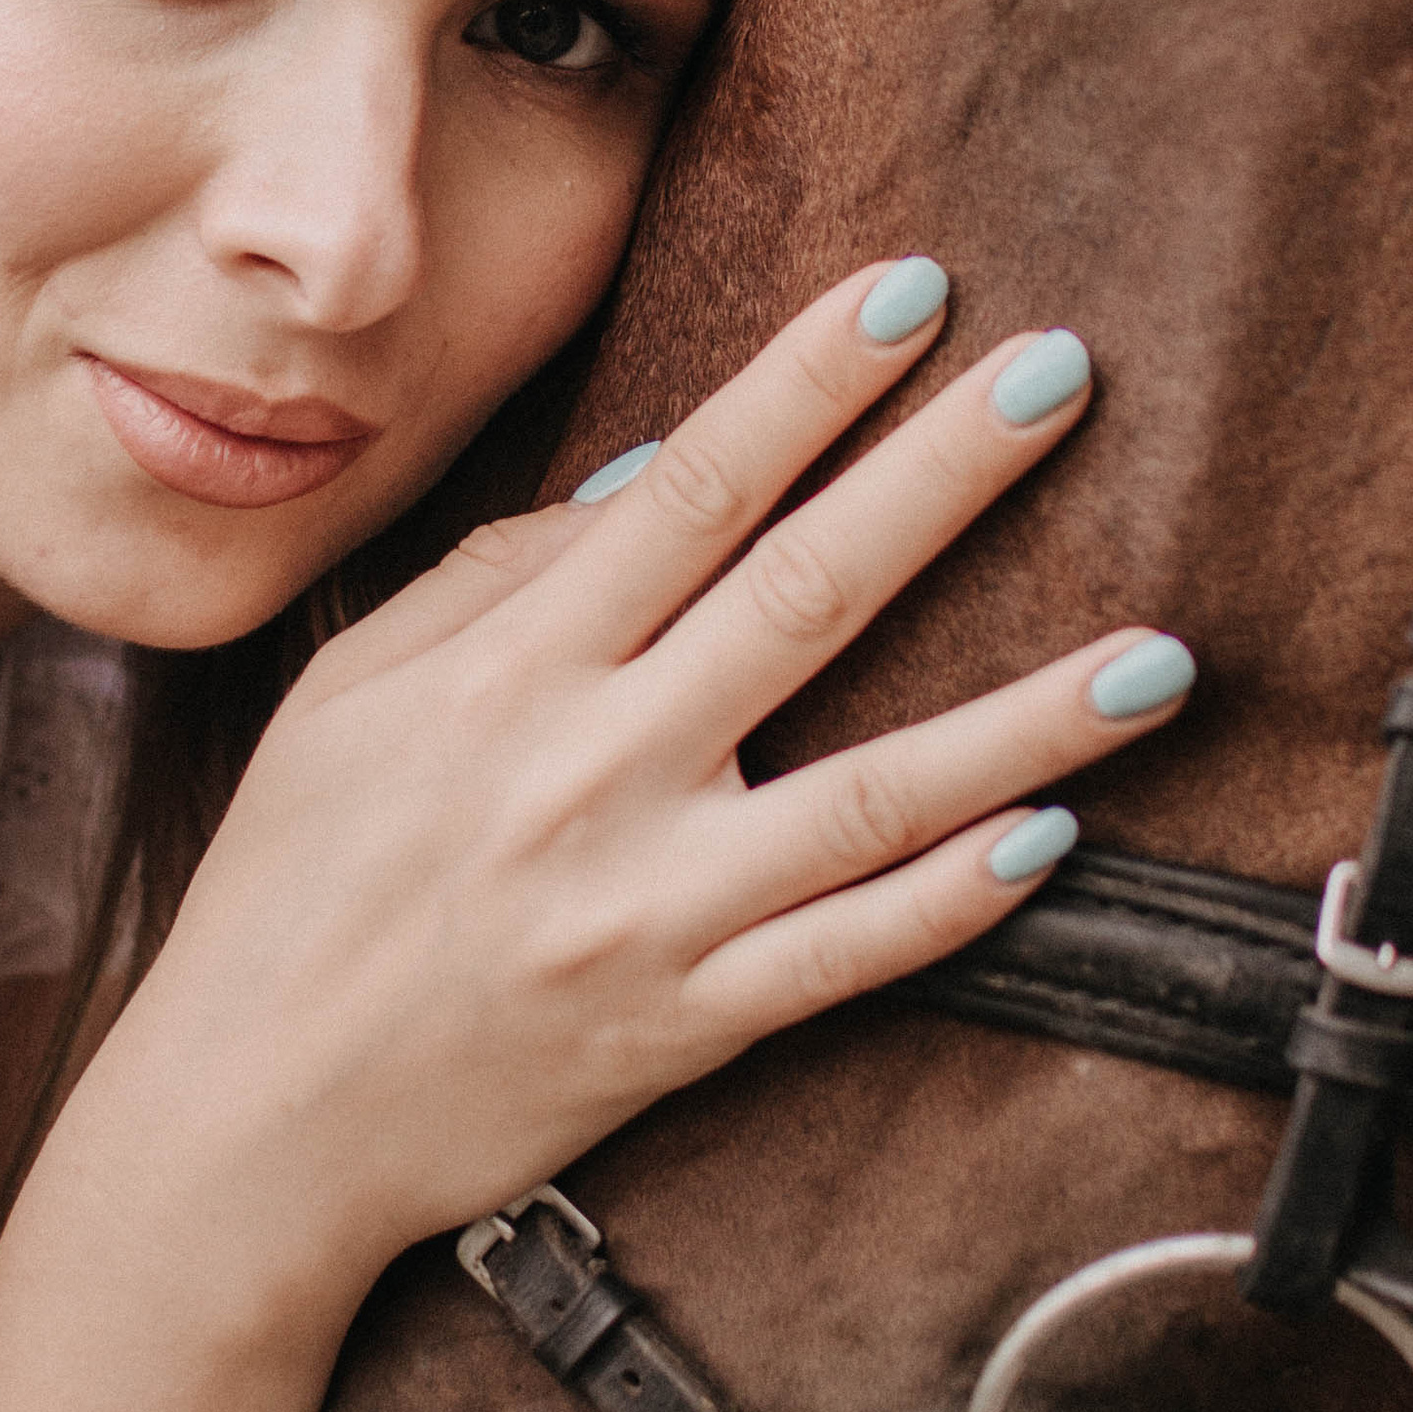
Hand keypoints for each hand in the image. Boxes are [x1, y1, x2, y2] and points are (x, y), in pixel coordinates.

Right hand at [77, 267, 1190, 1309]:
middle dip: (942, 476)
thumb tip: (652, 473)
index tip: (912, 289)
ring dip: (1026, 718)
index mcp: (508, 671)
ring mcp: (647, 907)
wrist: (252, 1122)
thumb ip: (495, 578)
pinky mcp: (683, 1025)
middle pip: (804, 596)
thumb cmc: (294, 886)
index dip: (809, 382)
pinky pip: (845, 958)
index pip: (691, 490)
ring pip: (873, 795)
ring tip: (1160, 654)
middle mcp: (589, 771)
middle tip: (1061, 375)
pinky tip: (1056, 838)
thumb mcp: (352, 696)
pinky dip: (953, 903)